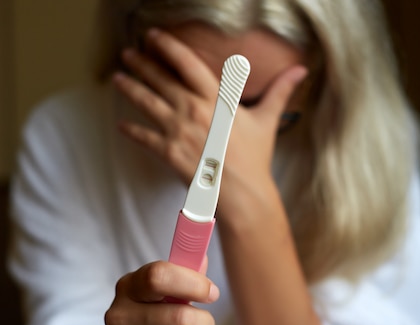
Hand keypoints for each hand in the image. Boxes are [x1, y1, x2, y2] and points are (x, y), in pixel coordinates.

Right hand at [104, 260, 218, 324]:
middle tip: (203, 323)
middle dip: (205, 322)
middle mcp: (121, 318)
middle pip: (182, 320)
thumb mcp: (162, 289)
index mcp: (128, 287)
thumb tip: (202, 257)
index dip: (193, 283)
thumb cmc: (152, 313)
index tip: (211, 292)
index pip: (159, 277)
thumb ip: (184, 271)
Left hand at [112, 28, 307, 211]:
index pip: (187, 63)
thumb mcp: (267, 120)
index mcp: (214, 98)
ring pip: (147, 103)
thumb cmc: (254, 158)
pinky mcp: (168, 152)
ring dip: (130, 88)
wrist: (242, 193)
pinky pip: (144, 138)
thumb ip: (279, 91)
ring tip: (118, 78)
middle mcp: (192, 110)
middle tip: (128, 53)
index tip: (153, 36)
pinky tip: (121, 125)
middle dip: (142, 64)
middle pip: (160, 80)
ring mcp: (177, 131)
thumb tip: (301, 70)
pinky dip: (131, 131)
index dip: (167, 46)